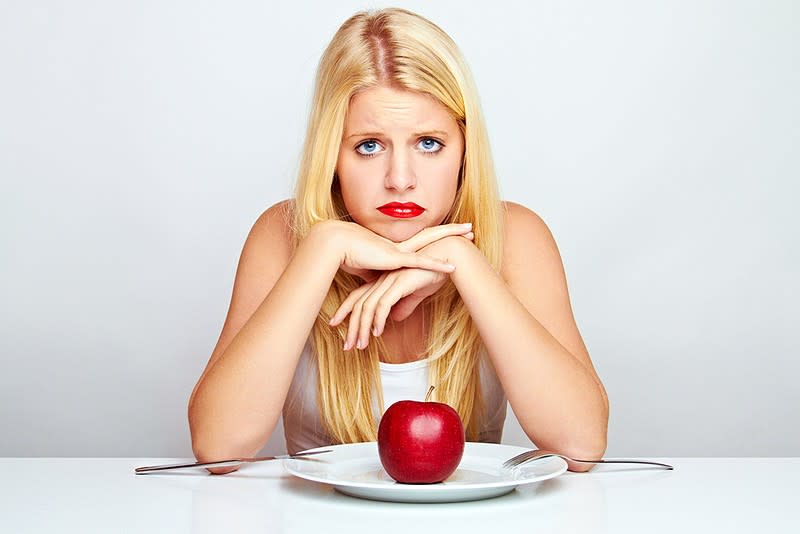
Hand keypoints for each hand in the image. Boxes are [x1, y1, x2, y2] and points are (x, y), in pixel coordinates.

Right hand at [329, 221, 472, 280]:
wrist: (335, 245)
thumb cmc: (347, 256)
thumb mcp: (366, 269)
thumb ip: (377, 277)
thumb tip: (381, 286)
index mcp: (395, 248)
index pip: (421, 240)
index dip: (436, 236)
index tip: (451, 233)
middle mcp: (400, 246)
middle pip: (432, 234)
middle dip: (452, 230)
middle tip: (470, 227)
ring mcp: (400, 250)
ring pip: (432, 241)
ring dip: (452, 237)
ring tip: (471, 233)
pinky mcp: (395, 259)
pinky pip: (421, 263)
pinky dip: (437, 265)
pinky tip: (453, 267)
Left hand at [329, 234, 472, 349]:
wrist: (448, 256)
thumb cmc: (434, 271)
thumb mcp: (417, 293)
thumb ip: (405, 305)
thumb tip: (397, 318)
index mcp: (384, 281)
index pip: (358, 297)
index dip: (346, 311)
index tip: (336, 325)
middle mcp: (383, 281)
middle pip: (358, 305)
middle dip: (351, 327)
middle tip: (347, 346)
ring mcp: (390, 281)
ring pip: (367, 307)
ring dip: (362, 329)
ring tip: (360, 346)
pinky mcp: (399, 283)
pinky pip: (383, 305)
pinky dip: (378, 320)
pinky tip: (377, 333)